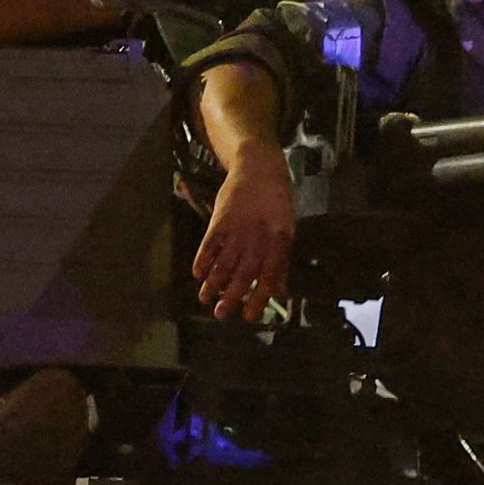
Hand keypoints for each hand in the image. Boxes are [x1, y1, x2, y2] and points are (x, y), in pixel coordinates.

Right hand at [190, 142, 297, 320]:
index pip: (269, 275)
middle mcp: (259, 237)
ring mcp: (238, 228)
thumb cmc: (276, 203)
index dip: (259, 298)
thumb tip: (281, 293)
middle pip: (243, 272)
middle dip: (231, 296)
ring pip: (224, 261)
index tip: (248, 316)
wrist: (258, 168)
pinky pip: (209, 244)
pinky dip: (202, 260)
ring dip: (212, 282)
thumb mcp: (286, 231)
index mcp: (280, 241)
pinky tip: (197, 274)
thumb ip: (281, 262)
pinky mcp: (221, 219)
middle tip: (220, 314)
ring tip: (204, 298)